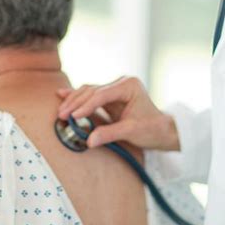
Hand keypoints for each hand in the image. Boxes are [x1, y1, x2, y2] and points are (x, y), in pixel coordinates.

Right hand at [57, 75, 179, 150]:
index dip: (86, 105)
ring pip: (89, 91)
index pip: (102, 94)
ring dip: (74, 101)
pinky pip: (91, 96)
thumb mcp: (131, 131)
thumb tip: (89, 141)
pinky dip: (78, 98)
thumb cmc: (152, 128)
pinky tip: (62, 94)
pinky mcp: (110, 97)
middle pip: (93, 90)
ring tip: (61, 111)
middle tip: (62, 115)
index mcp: (128, 85)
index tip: (74, 116)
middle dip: (76, 103)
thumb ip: (109, 134)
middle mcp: (120, 83)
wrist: (163, 130)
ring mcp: (114, 89)